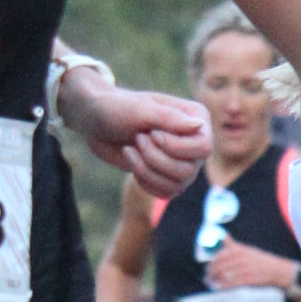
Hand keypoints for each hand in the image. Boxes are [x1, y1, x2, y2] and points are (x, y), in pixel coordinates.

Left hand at [67, 76, 210, 196]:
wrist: (97, 121)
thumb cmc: (118, 108)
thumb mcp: (141, 109)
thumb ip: (169, 118)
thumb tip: (199, 126)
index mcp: (197, 119)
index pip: (203, 147)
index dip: (176, 147)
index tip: (151, 134)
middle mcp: (194, 141)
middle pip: (189, 170)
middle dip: (156, 159)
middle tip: (137, 139)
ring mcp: (183, 161)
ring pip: (178, 185)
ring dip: (147, 170)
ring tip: (132, 149)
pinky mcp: (168, 176)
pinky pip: (166, 193)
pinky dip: (145, 181)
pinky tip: (132, 161)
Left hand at [205, 236, 290, 292]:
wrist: (276, 270)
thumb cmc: (260, 260)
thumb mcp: (247, 249)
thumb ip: (233, 244)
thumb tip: (223, 236)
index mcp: (240, 250)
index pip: (220, 256)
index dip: (211, 264)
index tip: (207, 269)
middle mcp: (241, 258)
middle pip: (221, 266)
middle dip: (211, 273)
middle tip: (206, 278)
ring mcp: (245, 269)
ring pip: (225, 275)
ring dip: (215, 280)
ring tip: (210, 284)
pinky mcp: (248, 279)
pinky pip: (232, 283)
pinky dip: (223, 286)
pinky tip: (217, 288)